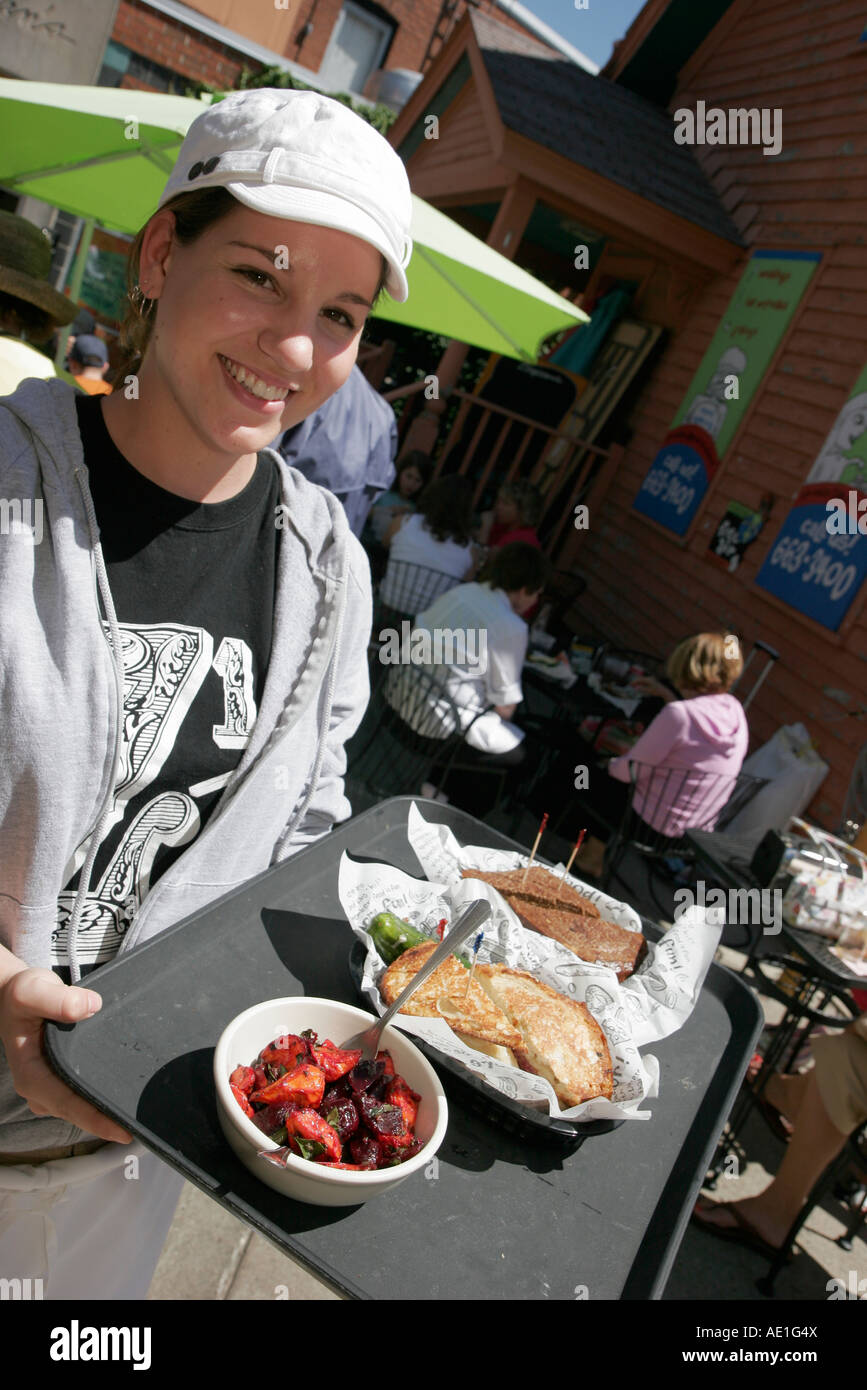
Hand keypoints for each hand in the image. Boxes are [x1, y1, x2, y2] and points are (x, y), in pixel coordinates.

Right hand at [0, 968, 132, 1143]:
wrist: (13, 997)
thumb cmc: (21, 996)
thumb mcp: (31, 990)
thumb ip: (57, 999)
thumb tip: (89, 1007)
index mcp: (31, 1075)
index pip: (68, 1104)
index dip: (96, 1119)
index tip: (124, 1131)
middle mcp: (40, 1088)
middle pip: (78, 1113)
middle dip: (108, 1123)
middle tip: (142, 1128)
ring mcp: (50, 1087)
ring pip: (82, 1108)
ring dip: (107, 1114)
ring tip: (140, 1118)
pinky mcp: (61, 1080)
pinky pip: (84, 1096)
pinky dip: (102, 1099)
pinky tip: (125, 1098)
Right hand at [632, 674, 673, 700]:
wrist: (663, 691)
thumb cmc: (656, 691)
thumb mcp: (649, 691)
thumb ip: (642, 689)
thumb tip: (636, 688)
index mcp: (648, 680)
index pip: (640, 680)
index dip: (634, 682)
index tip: (630, 684)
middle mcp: (649, 679)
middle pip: (641, 679)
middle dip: (636, 682)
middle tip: (631, 685)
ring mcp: (651, 680)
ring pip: (642, 680)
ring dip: (638, 683)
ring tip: (634, 685)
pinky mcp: (652, 682)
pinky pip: (645, 682)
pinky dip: (641, 683)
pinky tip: (639, 686)